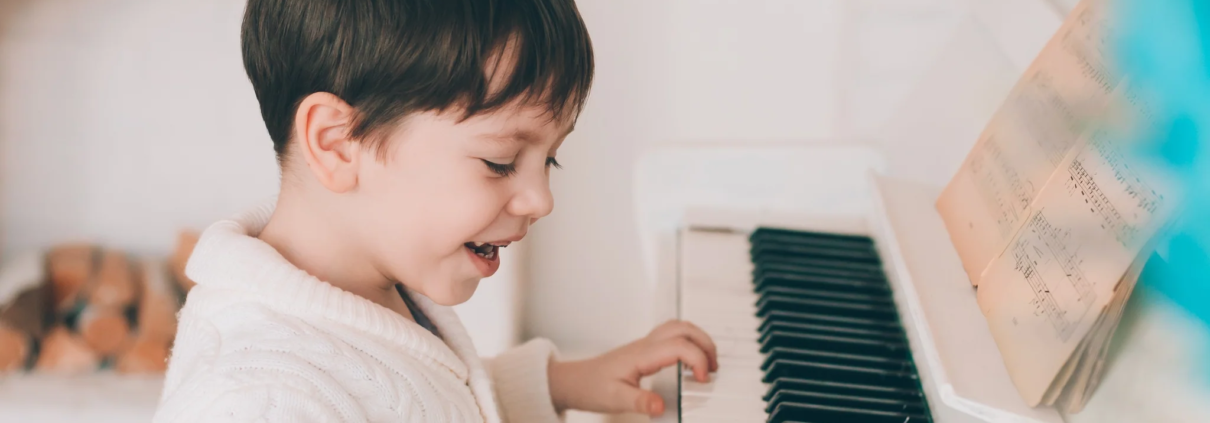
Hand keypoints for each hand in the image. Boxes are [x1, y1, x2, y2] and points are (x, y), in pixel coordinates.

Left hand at [547, 320, 717, 415]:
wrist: (574, 381)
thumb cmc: (591, 387)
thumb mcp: (615, 399)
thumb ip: (640, 401)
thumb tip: (661, 405)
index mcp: (642, 354)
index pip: (680, 345)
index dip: (698, 360)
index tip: (703, 380)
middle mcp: (645, 345)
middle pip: (684, 328)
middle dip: (706, 344)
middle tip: (714, 368)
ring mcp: (645, 344)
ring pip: (679, 327)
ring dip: (698, 340)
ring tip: (707, 364)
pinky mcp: (644, 350)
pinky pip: (672, 336)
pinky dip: (688, 343)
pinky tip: (689, 362)